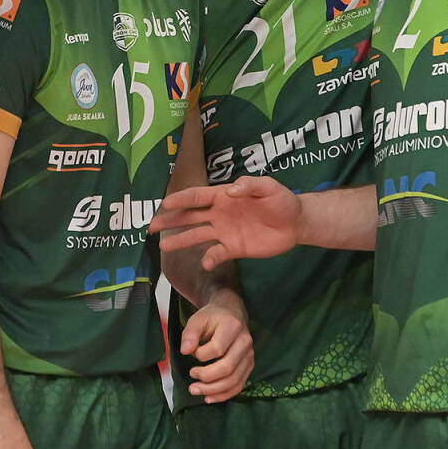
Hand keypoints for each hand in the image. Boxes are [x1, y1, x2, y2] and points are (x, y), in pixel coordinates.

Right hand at [151, 176, 301, 270]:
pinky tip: (205, 262)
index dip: (181, 200)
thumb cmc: (282, 200)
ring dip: (181, 241)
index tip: (164, 204)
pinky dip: (210, 259)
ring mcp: (225, 232)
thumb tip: (229, 192)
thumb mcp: (269, 187)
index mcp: (224, 196)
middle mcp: (220, 214)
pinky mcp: (234, 248)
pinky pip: (217, 254)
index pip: (197, 197)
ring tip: (164, 246)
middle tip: (151, 227)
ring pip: (197, 236)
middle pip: (190, 217)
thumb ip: (250, 185)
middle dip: (171, 220)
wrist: (296, 223)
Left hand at [179, 292, 254, 402]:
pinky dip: (224, 394)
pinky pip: (239, 385)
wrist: (231, 313)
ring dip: (214, 390)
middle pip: (227, 367)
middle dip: (207, 378)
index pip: (217, 349)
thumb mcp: (197, 319)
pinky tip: (210, 398)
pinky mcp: (249, 365)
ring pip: (234, 380)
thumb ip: (190, 334)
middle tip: (191, 382)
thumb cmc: (212, 317)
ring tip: (196, 391)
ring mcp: (250, 354)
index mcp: (233, 326)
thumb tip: (185, 351)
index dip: (200, 355)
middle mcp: (245, 341)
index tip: (191, 353)